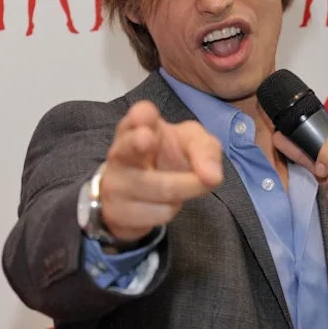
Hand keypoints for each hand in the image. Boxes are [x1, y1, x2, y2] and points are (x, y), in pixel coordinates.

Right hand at [100, 101, 222, 241]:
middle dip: (136, 143)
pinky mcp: (116, 213)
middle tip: (146, 137)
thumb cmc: (167, 158)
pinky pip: (159, 214)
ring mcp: (114, 183)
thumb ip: (205, 151)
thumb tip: (213, 177)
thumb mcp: (191, 145)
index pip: (139, 117)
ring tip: (181, 184)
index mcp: (139, 127)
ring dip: (185, 190)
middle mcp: (120, 152)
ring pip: (161, 189)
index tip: (146, 114)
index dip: (141, 115)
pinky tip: (163, 202)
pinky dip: (172, 209)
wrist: (137, 194)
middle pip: (127, 147)